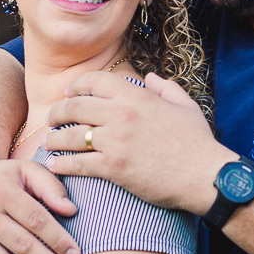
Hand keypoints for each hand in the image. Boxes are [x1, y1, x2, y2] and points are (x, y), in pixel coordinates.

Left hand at [46, 72, 233, 212]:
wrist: (205, 174)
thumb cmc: (198, 142)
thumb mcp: (185, 106)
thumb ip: (166, 89)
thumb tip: (150, 78)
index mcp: (137, 95)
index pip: (94, 82)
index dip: (76, 87)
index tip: (68, 94)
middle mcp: (122, 113)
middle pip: (75, 107)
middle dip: (58, 113)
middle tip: (51, 119)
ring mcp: (116, 140)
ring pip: (72, 135)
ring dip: (55, 139)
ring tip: (48, 143)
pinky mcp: (114, 167)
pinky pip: (78, 163)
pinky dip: (62, 164)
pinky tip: (54, 165)